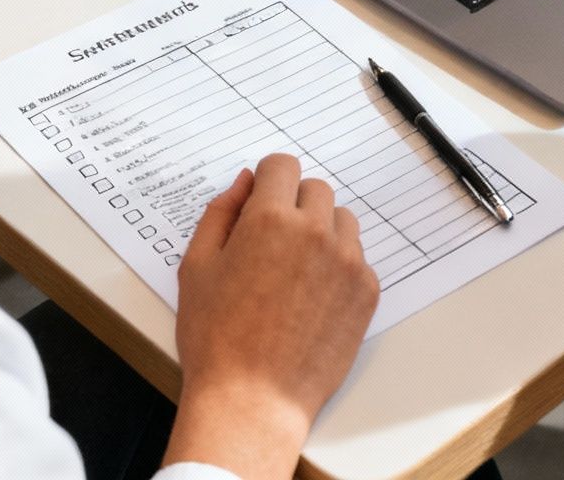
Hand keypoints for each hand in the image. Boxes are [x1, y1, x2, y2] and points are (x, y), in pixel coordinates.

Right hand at [163, 154, 379, 479]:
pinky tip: (311, 298)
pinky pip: (357, 257)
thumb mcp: (196, 268)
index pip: (282, 166)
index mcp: (269, 219)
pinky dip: (338, 266)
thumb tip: (244, 182)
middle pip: (315, 190)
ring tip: (292, 272)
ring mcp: (347, 261)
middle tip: (271, 244)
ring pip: (341, 220)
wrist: (253, 398)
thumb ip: (219, 214)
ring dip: (321, 231)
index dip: (267, 181)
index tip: (261, 202)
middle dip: (293, 205)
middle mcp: (315, 231)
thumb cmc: (216, 338)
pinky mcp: (367, 290)